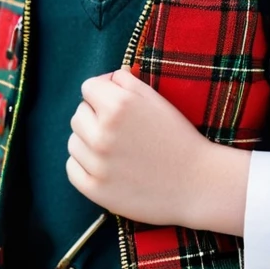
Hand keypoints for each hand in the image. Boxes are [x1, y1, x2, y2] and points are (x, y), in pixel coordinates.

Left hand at [66, 68, 250, 233]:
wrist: (197, 183)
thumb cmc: (179, 138)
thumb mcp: (157, 99)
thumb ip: (127, 82)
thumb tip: (107, 79)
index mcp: (118, 105)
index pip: (88, 87)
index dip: (102, 92)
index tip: (115, 102)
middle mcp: (102, 132)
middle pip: (78, 113)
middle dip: (94, 116)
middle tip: (119, 128)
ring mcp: (97, 163)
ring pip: (73, 140)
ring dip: (88, 140)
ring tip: (114, 148)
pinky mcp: (95, 189)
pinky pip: (72, 168)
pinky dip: (84, 165)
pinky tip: (105, 165)